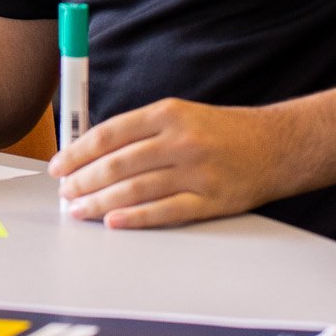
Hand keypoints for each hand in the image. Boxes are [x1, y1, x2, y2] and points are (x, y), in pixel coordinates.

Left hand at [48, 99, 293, 228]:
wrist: (277, 145)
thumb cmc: (220, 131)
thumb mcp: (179, 116)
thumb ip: (138, 131)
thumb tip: (90, 152)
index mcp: (168, 114)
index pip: (110, 134)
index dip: (78, 152)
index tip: (59, 166)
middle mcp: (181, 140)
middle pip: (119, 164)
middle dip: (84, 180)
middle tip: (65, 193)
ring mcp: (198, 172)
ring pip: (137, 189)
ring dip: (101, 202)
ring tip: (79, 209)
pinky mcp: (212, 201)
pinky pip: (166, 212)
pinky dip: (136, 218)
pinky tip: (113, 221)